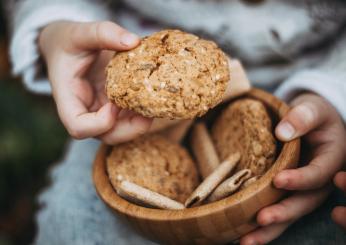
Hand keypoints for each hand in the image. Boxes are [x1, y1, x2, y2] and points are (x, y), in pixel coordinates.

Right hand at [39, 21, 151, 143]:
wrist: (66, 47)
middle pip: (106, 136)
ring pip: (122, 131)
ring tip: (156, 104)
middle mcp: (85, 111)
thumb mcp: (79, 32)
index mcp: (68, 99)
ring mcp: (100, 111)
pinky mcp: (114, 106)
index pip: (79, 127)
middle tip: (149, 113)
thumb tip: (133, 41)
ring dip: (141, 123)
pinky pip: (130, 117)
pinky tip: (154, 97)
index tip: (114, 104)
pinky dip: (143, 112)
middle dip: (130, 130)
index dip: (99, 123)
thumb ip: (102, 33)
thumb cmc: (68, 42)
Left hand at [240, 93, 345, 244]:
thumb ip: (302, 117)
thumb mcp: (312, 109)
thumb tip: (282, 133)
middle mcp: (319, 180)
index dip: (301, 179)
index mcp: (331, 159)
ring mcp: (304, 190)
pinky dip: (263, 227)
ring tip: (246, 241)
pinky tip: (243, 236)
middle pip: (304, 202)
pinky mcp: (289, 193)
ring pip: (291, 214)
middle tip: (263, 219)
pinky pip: (278, 211)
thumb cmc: (313, 114)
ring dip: (270, 229)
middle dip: (284, 212)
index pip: (318, 173)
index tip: (279, 180)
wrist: (309, 122)